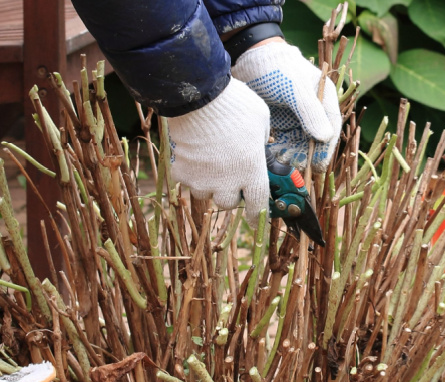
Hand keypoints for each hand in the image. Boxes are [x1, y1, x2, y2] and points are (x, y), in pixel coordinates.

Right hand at [165, 79, 271, 220]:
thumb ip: (261, 141)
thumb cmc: (235, 105)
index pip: (258, 206)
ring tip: (209, 161)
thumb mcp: (261, 120)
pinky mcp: (182, 172)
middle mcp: (228, 182)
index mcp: (252, 171)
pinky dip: (189, 171)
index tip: (256, 222)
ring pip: (205, 194)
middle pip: (228, 204)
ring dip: (208, 183)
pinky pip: (186, 180)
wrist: (198, 96)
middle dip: (229, 192)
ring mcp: (202, 179)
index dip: (258, 217)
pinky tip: (192, 154)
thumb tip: (258, 146)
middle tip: (228, 174)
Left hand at [231, 41, 340, 170]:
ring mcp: (297, 116)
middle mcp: (314, 110)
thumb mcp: (295, 89)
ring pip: (299, 143)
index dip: (325, 150)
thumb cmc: (277, 68)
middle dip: (306, 155)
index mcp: (325, 98)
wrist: (248, 57)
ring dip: (292, 154)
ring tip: (280, 161)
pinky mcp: (281, 121)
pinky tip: (271, 155)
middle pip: (315, 140)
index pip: (330, 129)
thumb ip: (310, 112)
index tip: (318, 167)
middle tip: (294, 166)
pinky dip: (279, 149)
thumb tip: (326, 137)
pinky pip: (284, 141)